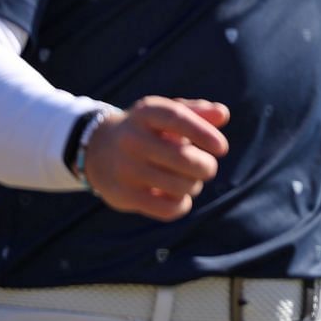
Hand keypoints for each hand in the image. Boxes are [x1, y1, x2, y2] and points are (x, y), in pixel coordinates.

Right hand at [82, 97, 229, 220]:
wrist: (98, 150)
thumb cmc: (147, 130)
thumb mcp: (166, 113)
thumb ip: (198, 112)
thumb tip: (222, 115)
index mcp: (146, 113)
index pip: (177, 119)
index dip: (203, 133)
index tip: (222, 148)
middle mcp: (132, 139)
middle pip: (184, 158)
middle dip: (206, 166)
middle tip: (207, 167)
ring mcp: (125, 168)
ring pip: (180, 186)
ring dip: (194, 185)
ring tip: (189, 180)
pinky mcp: (123, 195)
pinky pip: (167, 209)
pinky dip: (181, 205)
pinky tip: (178, 197)